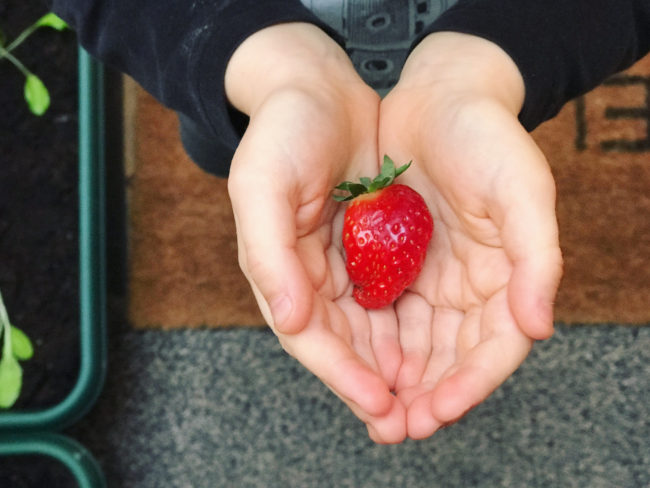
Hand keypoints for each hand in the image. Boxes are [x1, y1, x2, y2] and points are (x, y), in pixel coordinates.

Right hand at [225, 23, 406, 442]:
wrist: (318, 92)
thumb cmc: (282, 135)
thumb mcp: (261, 185)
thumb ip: (268, 253)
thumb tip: (290, 320)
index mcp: (279, 273)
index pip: (311, 339)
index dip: (343, 376)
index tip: (380, 405)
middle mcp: (311, 280)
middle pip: (345, 347)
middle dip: (376, 388)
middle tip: (412, 424)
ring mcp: (344, 267)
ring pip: (373, 333)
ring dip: (399, 370)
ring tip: (432, 403)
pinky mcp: (374, 251)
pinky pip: (396, 299)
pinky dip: (414, 329)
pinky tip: (438, 350)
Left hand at [379, 33, 563, 437]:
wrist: (439, 99)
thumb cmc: (488, 138)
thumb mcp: (522, 188)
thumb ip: (537, 256)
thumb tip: (539, 326)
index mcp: (508, 276)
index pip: (496, 347)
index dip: (471, 383)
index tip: (439, 410)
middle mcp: (471, 286)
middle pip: (452, 357)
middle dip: (427, 395)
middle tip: (397, 427)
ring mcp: (433, 277)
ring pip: (417, 344)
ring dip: (397, 380)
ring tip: (373, 410)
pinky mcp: (399, 263)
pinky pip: (386, 313)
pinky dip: (374, 342)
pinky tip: (355, 361)